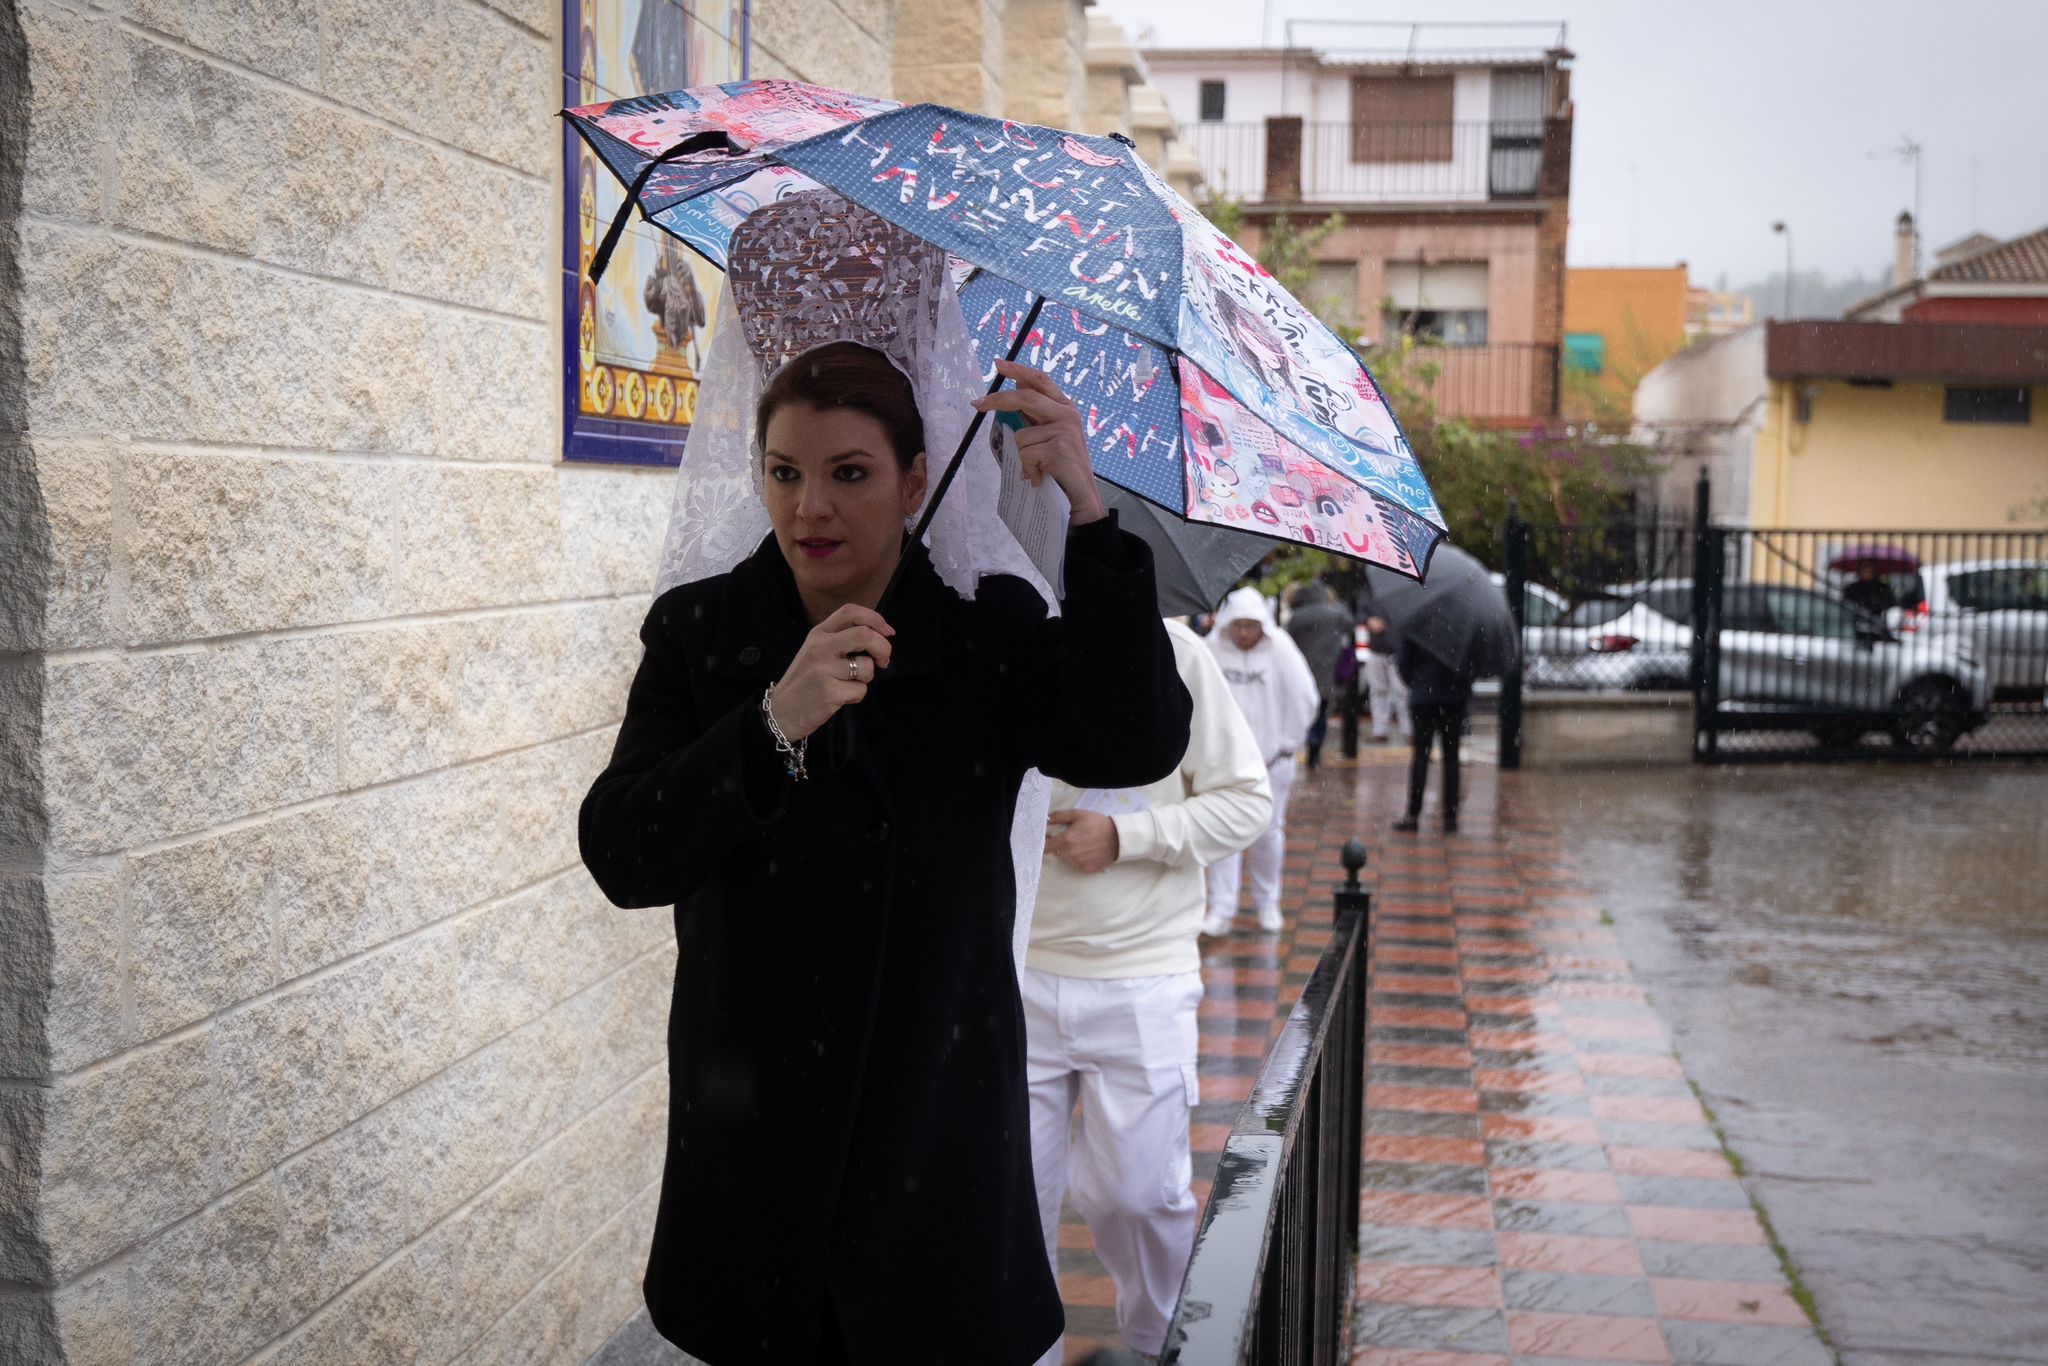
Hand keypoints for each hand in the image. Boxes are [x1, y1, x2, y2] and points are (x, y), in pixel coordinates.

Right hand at [768, 604, 893, 739]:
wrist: (781, 711)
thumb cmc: (806, 680)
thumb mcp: (816, 651)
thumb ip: (841, 639)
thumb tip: (881, 635)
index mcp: (818, 634)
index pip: (850, 612)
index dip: (875, 618)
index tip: (888, 632)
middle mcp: (820, 647)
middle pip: (864, 635)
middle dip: (884, 648)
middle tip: (883, 661)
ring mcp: (823, 669)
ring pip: (866, 667)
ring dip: (867, 678)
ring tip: (849, 683)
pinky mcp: (829, 692)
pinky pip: (860, 691)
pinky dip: (856, 696)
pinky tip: (839, 698)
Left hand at [972, 360, 1105, 524]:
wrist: (1081, 498)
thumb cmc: (1062, 470)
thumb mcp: (1050, 438)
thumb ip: (1035, 418)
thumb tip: (1013, 394)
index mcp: (1065, 408)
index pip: (1040, 380)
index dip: (1018, 370)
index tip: (998, 364)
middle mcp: (1068, 414)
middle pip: (1025, 397)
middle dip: (997, 400)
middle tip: (976, 404)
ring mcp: (1065, 429)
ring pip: (1021, 435)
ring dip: (1022, 458)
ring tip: (1039, 470)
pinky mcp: (1059, 447)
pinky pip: (1025, 454)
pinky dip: (1028, 470)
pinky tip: (1041, 478)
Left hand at [1046, 808, 1118, 873]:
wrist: (1118, 838)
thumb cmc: (1097, 824)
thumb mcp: (1078, 814)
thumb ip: (1059, 816)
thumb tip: (1045, 820)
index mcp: (1066, 840)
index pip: (1046, 847)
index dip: (1045, 842)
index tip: (1048, 838)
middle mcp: (1070, 854)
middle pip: (1056, 853)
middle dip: (1059, 846)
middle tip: (1071, 838)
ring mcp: (1078, 864)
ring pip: (1066, 859)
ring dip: (1069, 853)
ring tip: (1081, 844)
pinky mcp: (1086, 870)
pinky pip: (1076, 865)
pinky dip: (1078, 859)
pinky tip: (1087, 851)